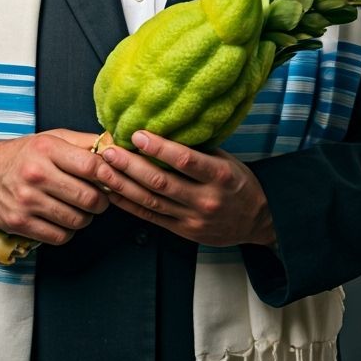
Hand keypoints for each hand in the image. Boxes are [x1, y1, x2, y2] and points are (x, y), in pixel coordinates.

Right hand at [0, 129, 114, 245]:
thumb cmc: (22, 155)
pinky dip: (67, 231)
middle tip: (99, 198)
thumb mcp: (50, 138)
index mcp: (46, 148)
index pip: (92, 166)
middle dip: (101, 201)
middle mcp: (36, 174)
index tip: (112, 179)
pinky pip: (60, 237)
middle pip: (88, 197)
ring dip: (85, 218)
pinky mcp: (19, 223)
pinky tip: (62, 220)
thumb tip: (116, 148)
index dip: (109, 175)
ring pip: (77, 220)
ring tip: (79, 208)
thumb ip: (84, 142)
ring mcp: (26, 200)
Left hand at [100, 131, 276, 248]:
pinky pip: (151, 218)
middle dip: (131, 166)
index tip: (137, 134)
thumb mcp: (227, 160)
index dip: (159, 148)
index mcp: (220, 176)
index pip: (185, 160)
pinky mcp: (183, 232)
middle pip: (161, 182)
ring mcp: (193, 219)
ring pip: (151, 202)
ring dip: (123, 185)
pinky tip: (112, 192)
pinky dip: (129, 205)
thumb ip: (198, 149)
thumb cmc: (239, 183)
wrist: (258, 221)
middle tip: (109, 151)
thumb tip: (164, 127)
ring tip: (102, 170)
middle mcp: (206, 199)